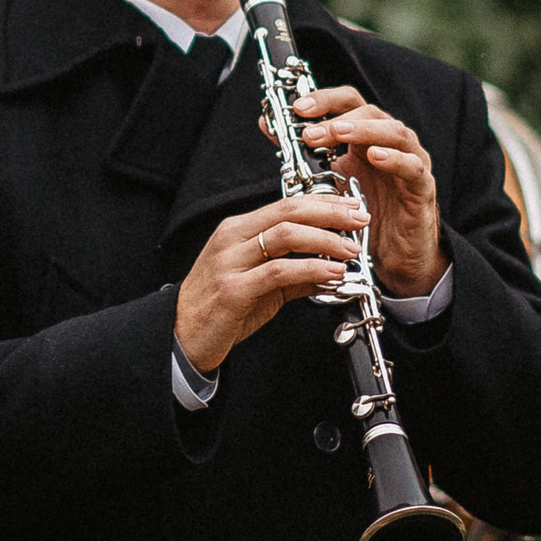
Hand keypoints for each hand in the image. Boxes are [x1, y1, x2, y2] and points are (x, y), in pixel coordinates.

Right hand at [174, 194, 368, 375]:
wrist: (182, 337)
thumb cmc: (219, 309)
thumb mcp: (259, 284)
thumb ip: (293, 274)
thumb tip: (330, 270)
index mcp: (237, 230)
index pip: (285, 204)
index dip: (322, 203)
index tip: (350, 208)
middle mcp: (232, 240)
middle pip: (288, 212)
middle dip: (329, 213)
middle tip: (358, 221)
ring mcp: (230, 263)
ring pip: (284, 236)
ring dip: (324, 240)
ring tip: (350, 250)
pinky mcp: (233, 289)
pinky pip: (278, 271)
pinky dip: (310, 270)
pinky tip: (331, 274)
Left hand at [285, 86, 443, 295]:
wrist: (393, 259)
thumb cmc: (364, 217)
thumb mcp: (328, 182)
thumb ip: (303, 154)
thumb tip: (268, 126)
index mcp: (367, 138)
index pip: (349, 103)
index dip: (325, 99)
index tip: (298, 108)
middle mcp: (391, 144)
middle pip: (371, 112)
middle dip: (338, 117)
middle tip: (310, 132)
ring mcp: (411, 162)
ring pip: (395, 132)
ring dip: (363, 130)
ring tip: (338, 133)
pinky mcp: (422, 188)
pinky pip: (413, 167)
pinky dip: (395, 158)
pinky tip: (375, 156)